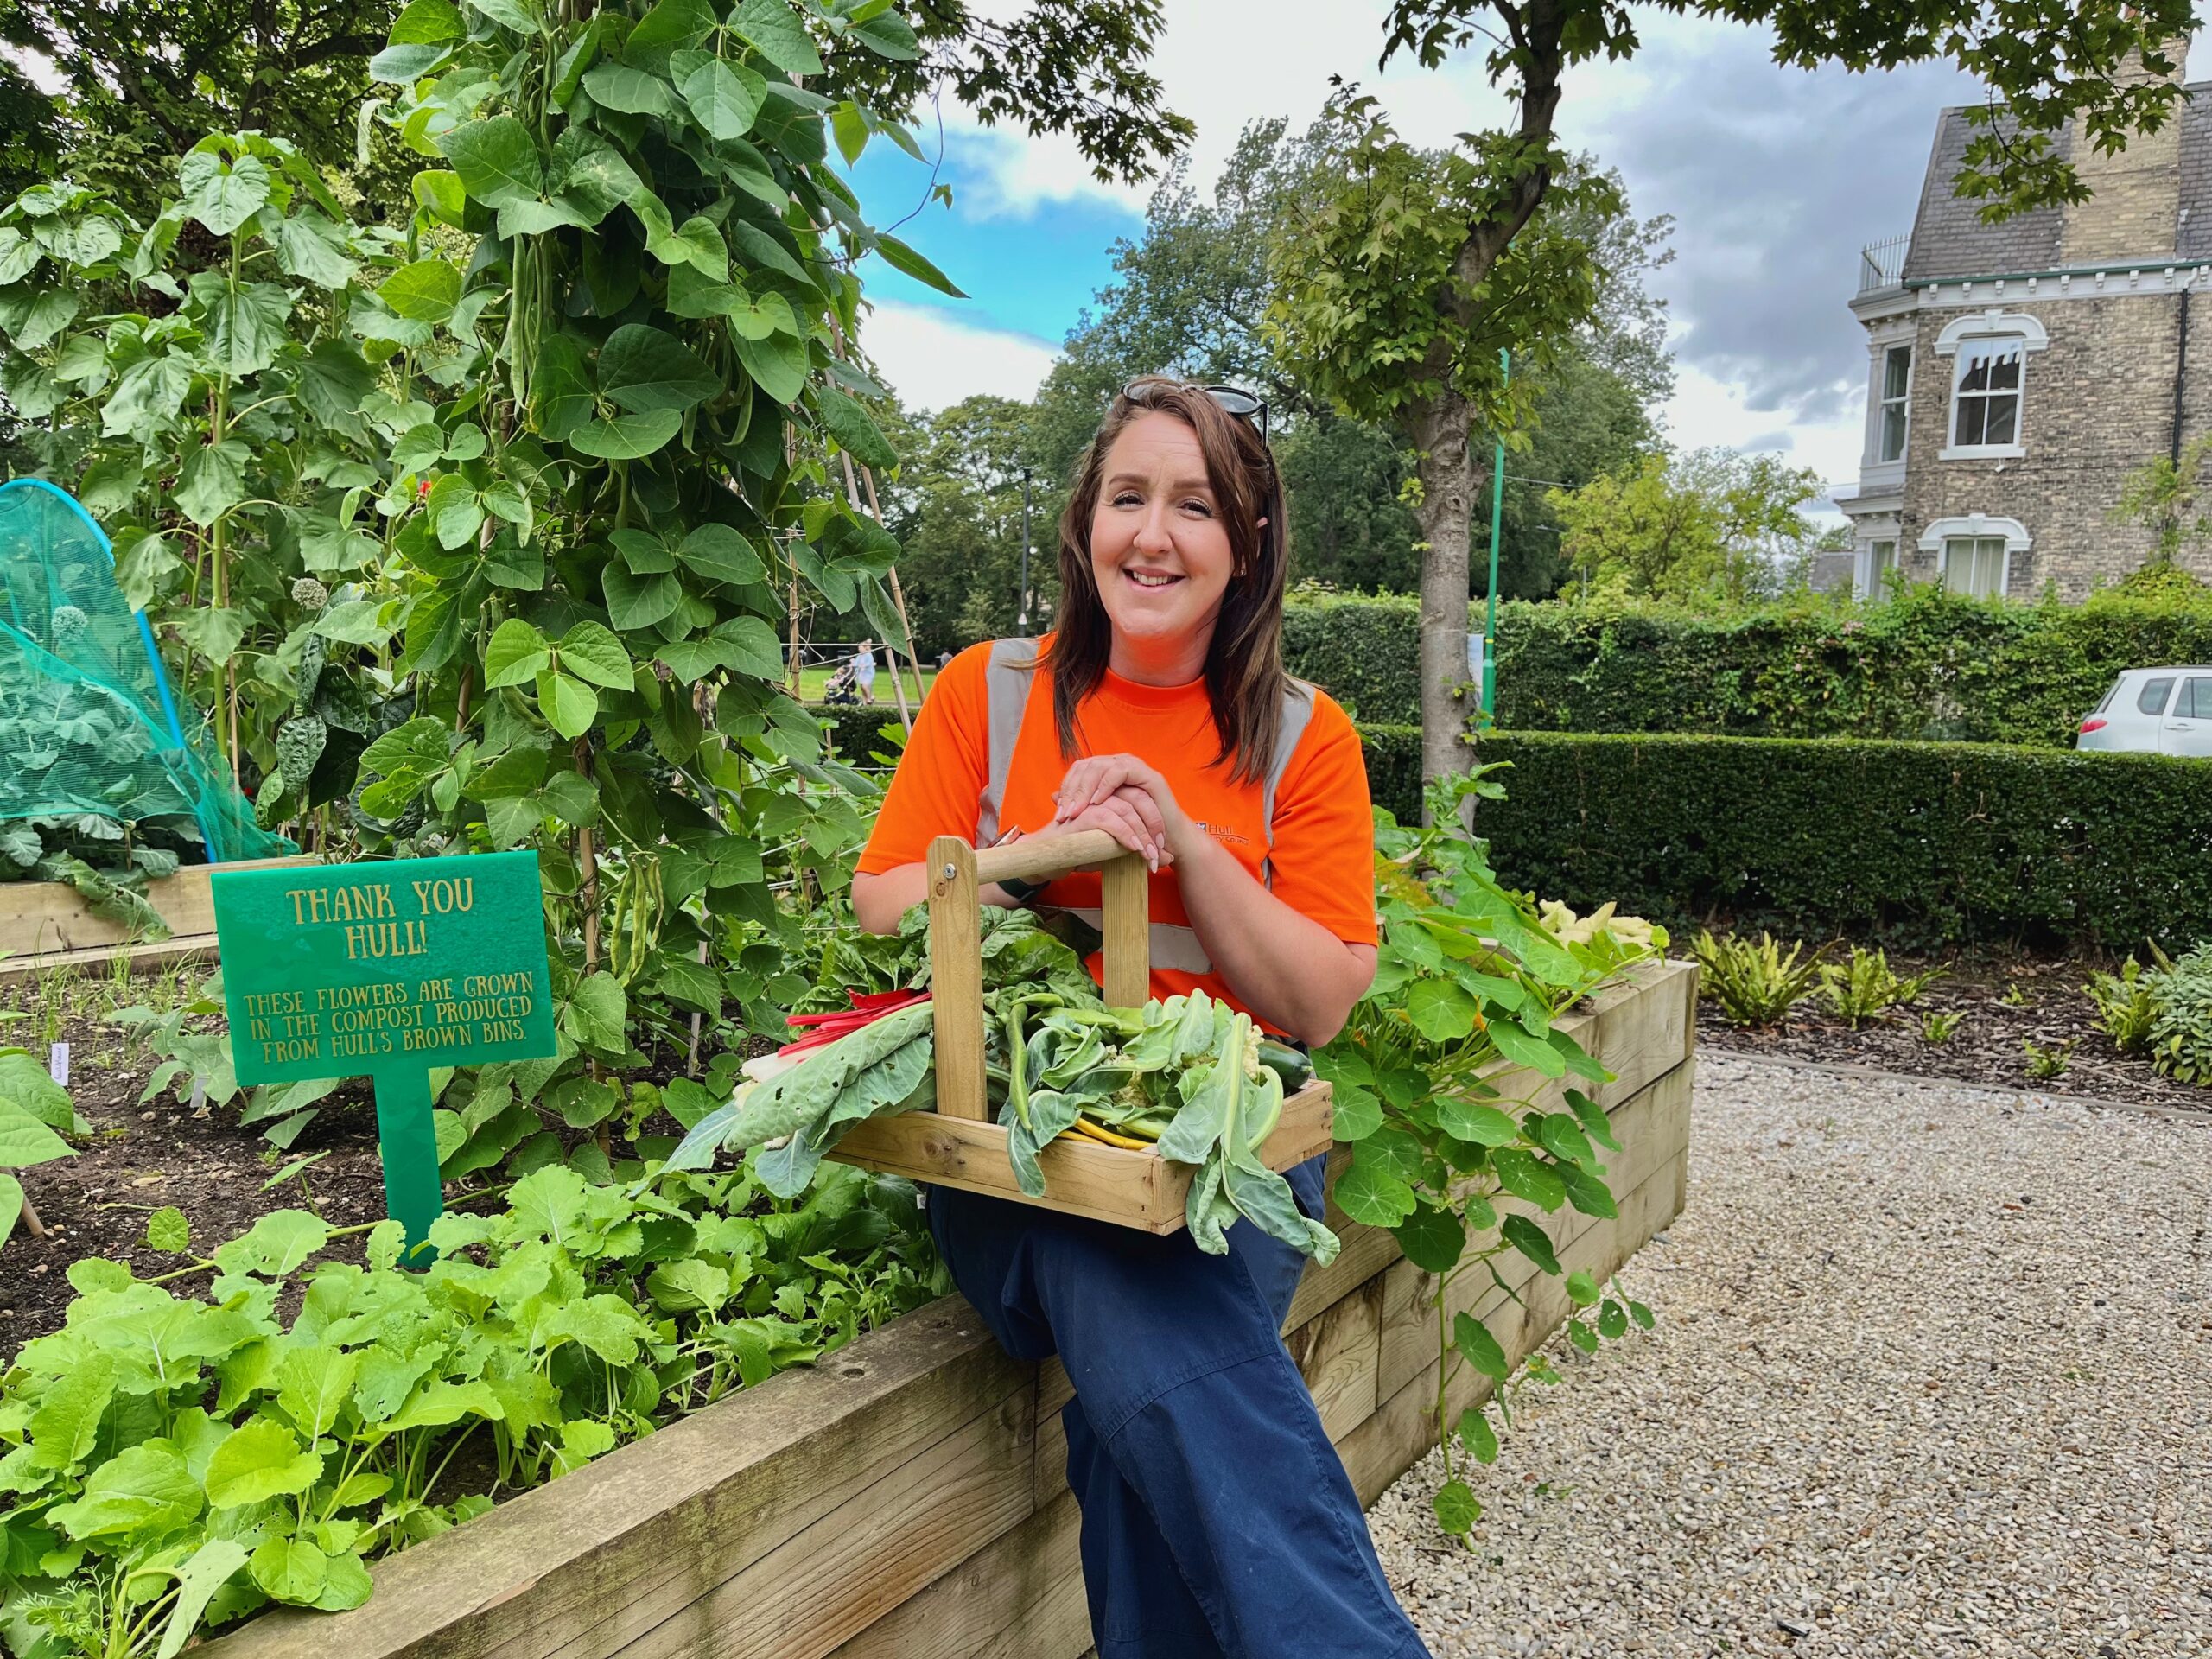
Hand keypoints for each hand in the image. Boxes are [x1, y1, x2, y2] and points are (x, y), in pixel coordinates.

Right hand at [1033, 789, 1171, 871]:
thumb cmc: (1081, 852)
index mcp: (1110, 797)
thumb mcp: (1117, 850)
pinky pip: (1111, 820)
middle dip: (1154, 828)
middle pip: (1139, 800)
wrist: (1047, 858)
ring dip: (1143, 834)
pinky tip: (1135, 849)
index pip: (1142, 799)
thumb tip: (1169, 858)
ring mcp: (1092, 802)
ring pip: (1127, 810)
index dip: (1156, 822)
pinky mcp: (1084, 814)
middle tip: (1162, 853)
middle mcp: (1102, 794)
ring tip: (1151, 856)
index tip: (1164, 848)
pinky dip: (1126, 834)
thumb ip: (1140, 848)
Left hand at [1051, 755, 1187, 862]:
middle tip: (1065, 814)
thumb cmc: (1134, 831)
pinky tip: (1097, 802)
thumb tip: (1053, 797)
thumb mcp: (1102, 818)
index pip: (1078, 771)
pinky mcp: (1146, 774)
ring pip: (1100, 766)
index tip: (1058, 814)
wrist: (1165, 841)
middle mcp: (1117, 764)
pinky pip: (1120, 771)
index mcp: (1105, 772)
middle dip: (1072, 791)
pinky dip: (1105, 785)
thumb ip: (1080, 805)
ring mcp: (1132, 766)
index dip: (1066, 790)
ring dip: (1085, 789)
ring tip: (1077, 811)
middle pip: (1086, 766)